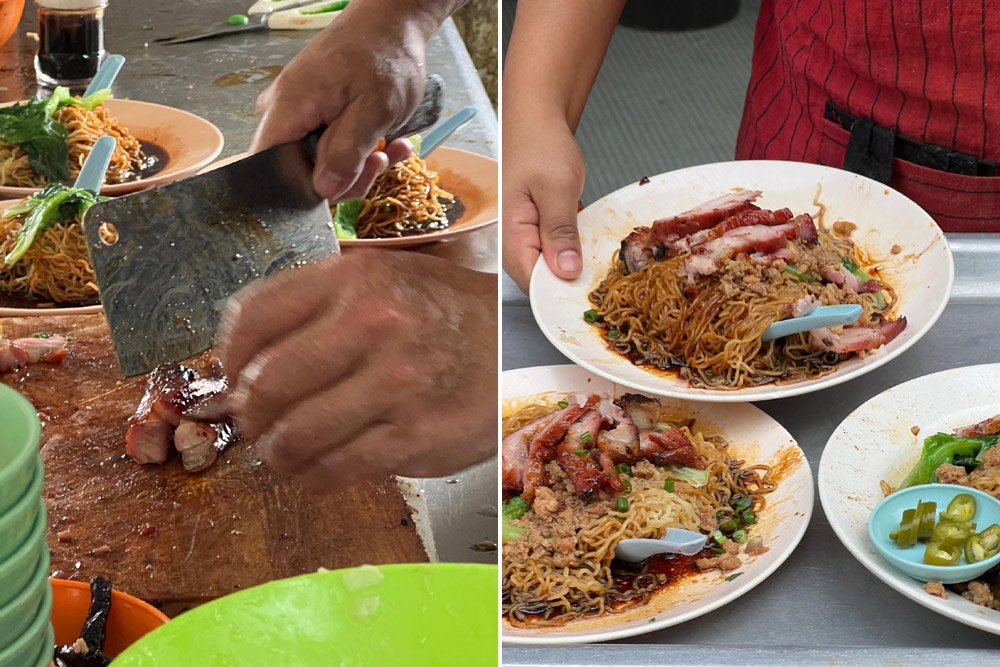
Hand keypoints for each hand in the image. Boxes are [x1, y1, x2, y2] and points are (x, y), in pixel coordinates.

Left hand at [211, 249, 497, 490]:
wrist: (514, 346)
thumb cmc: (443, 314)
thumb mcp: (383, 279)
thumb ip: (318, 304)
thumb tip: (245, 360)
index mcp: (355, 279)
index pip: (255, 317)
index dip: (228, 358)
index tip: (233, 379)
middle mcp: (374, 324)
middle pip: (268, 384)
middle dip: (249, 415)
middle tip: (254, 426)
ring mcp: (397, 382)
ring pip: (297, 434)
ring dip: (276, 454)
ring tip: (281, 454)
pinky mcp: (416, 435)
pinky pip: (337, 468)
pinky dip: (313, 477)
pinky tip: (317, 471)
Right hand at [250, 2, 435, 201]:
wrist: (392, 24)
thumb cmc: (383, 56)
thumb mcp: (373, 109)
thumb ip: (346, 152)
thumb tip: (323, 190)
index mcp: (288, 108)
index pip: (268, 166)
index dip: (302, 189)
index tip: (344, 185)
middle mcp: (284, 113)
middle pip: (299, 171)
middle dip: (345, 178)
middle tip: (379, 161)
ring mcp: (300, 115)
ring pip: (320, 164)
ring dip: (361, 166)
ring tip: (392, 148)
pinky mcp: (317, 117)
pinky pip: (331, 149)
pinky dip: (362, 153)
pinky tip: (390, 143)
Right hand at [501, 117, 586, 293]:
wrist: (536, 123)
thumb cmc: (540, 147)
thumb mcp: (556, 188)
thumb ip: (560, 232)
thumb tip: (565, 271)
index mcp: (511, 236)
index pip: (533, 283)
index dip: (560, 292)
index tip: (589, 292)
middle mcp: (512, 243)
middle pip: (541, 282)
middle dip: (570, 282)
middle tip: (602, 278)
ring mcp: (524, 240)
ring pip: (550, 270)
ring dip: (573, 268)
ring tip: (597, 263)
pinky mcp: (536, 234)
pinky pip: (554, 255)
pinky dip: (572, 254)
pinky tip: (587, 248)